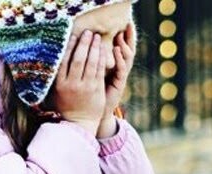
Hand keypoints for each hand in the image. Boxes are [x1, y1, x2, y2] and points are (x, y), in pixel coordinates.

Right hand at [53, 31, 107, 134]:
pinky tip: (103, 49)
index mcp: (60, 84)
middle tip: (87, 32)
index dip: (69, 46)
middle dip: (83, 43)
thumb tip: (49, 58)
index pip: (64, 61)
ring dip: (94, 47)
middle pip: (78, 59)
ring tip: (96, 37)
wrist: (79, 123)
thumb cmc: (66, 105)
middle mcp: (72, 84)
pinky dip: (102, 58)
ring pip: (91, 62)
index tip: (73, 35)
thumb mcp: (55, 92)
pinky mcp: (97, 89)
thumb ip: (55, 77)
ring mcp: (86, 87)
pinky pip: (100, 69)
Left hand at [99, 23, 136, 137]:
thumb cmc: (89, 93)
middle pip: (128, 49)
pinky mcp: (120, 84)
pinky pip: (122, 69)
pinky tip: (116, 49)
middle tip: (129, 24)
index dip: (124, 35)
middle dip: (129, 36)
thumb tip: (83, 41)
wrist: (93, 114)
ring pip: (127, 58)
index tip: (124, 21)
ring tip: (120, 35)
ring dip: (124, 46)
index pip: (121, 46)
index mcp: (113, 65)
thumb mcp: (90, 73)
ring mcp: (120, 77)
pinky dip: (120, 58)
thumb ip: (90, 59)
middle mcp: (119, 69)